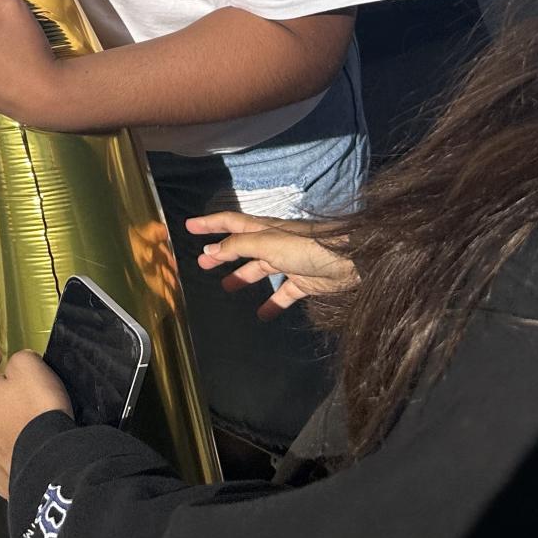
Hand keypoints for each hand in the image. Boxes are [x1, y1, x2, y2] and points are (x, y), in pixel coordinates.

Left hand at [0, 348, 71, 497]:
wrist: (48, 464)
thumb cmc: (37, 412)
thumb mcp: (30, 366)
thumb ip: (18, 359)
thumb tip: (16, 368)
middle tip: (21, 390)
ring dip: (5, 421)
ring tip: (29, 421)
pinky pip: (2, 454)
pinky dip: (12, 446)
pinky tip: (28, 445)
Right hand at [184, 211, 355, 319]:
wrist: (349, 260)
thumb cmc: (305, 247)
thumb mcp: (267, 243)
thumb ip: (238, 246)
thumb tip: (210, 250)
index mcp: (263, 229)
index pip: (230, 223)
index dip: (210, 224)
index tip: (189, 227)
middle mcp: (273, 243)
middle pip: (242, 247)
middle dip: (221, 254)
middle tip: (201, 264)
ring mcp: (289, 262)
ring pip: (260, 269)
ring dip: (243, 277)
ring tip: (226, 288)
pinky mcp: (304, 281)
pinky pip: (284, 293)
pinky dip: (272, 303)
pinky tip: (262, 315)